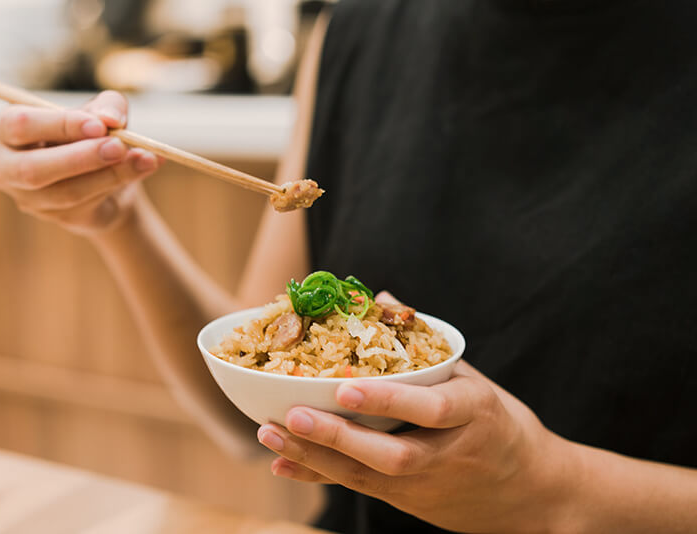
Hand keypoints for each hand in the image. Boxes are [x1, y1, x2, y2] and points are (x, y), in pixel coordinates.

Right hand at [0, 91, 161, 234]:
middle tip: (119, 146)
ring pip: (67, 192)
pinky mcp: (57, 218)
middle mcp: (6, 167)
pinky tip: (146, 166)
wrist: (104, 175)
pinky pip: (88, 204)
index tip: (99, 125)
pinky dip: (121, 183)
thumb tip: (110, 119)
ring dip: (111, 174)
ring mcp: (29, 198)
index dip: (60, 124)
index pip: (21, 125)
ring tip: (145, 157)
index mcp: (5, 129)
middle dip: (80, 158)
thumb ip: (108, 105)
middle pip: (34, 169)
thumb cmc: (91, 134)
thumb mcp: (100, 111)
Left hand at [256, 292, 572, 533]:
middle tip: (291, 417)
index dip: (389, 401)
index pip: (433, 410)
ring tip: (271, 435)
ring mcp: (428, 485)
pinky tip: (283, 465)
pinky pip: (361, 489)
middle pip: (392, 454)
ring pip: (369, 477)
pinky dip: (320, 476)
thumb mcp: (476, 380)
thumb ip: (424, 344)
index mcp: (476, 414)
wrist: (533, 492)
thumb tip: (380, 298)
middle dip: (339, 438)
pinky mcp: (408, 501)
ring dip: (316, 458)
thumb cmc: (500, 424)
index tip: (345, 387)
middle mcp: (451, 454)